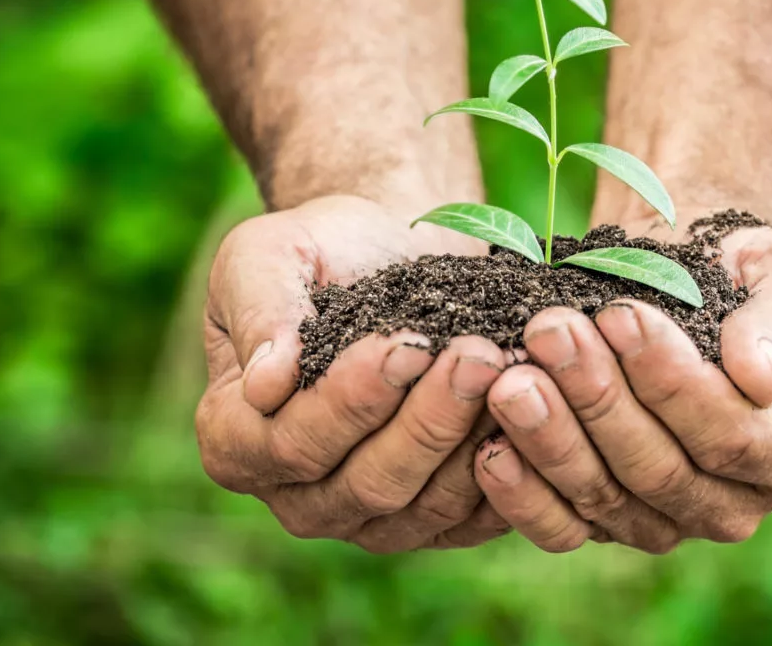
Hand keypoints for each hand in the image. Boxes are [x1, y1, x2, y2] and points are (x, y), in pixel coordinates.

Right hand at [195, 195, 514, 551]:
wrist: (390, 254)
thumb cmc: (320, 251)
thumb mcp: (266, 254)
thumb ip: (260, 310)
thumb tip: (266, 384)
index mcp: (236, 440)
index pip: (292, 443)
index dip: (352, 400)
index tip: (405, 343)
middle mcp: (298, 496)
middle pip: (368, 483)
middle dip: (428, 418)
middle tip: (479, 354)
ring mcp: (369, 519)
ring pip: (426, 504)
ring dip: (472, 437)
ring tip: (510, 368)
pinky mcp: (435, 521)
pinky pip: (474, 516)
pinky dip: (509, 467)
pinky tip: (535, 408)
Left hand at [472, 225, 771, 552]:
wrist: (696, 286)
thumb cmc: (755, 278)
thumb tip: (756, 376)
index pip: (734, 436)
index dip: (672, 383)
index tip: (620, 315)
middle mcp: (739, 504)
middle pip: (660, 471)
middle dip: (598, 398)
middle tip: (548, 332)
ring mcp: (670, 521)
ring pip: (606, 498)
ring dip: (551, 437)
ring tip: (510, 377)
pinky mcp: (608, 521)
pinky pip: (563, 527)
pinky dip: (522, 494)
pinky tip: (488, 448)